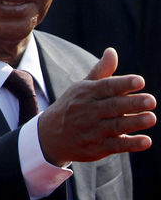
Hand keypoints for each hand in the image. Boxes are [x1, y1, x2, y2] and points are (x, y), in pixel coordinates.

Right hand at [37, 47, 155, 165]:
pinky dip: (131, 144)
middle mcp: (88, 111)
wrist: (50, 136)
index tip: (140, 81)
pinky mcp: (96, 148)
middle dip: (132, 104)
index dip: (123, 84)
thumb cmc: (72, 106)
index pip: (106, 87)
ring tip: (151, 118)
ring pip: (116, 126)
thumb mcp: (82, 88)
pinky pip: (115, 146)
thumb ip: (101, 72)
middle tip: (151, 100)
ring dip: (134, 122)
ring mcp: (92, 131)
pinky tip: (146, 141)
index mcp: (86, 94)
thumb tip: (112, 51)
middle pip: (113, 106)